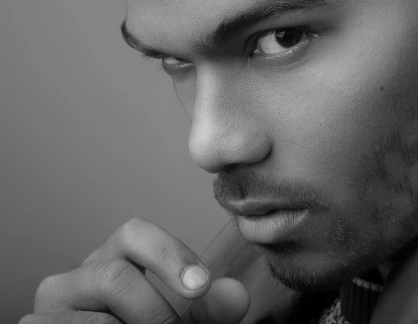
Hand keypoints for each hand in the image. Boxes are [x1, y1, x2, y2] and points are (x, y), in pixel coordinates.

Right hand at [19, 217, 249, 323]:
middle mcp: (76, 276)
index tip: (200, 285)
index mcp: (113, 259)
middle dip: (155, 312)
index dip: (169, 255)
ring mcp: (49, 308)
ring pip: (97, 317)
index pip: (134, 234)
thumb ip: (209, 311)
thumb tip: (236, 297)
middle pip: (116, 276)